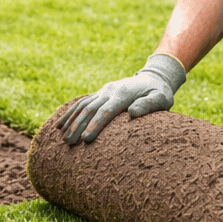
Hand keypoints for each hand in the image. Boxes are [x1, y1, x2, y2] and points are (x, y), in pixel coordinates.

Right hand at [59, 54, 186, 144]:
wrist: (153, 77)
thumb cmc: (160, 93)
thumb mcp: (162, 98)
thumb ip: (150, 104)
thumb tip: (133, 113)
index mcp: (124, 93)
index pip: (106, 110)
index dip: (96, 125)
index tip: (86, 140)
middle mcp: (110, 90)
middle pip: (90, 108)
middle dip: (78, 126)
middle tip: (69, 143)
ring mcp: (103, 91)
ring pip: (83, 105)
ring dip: (71, 121)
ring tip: (62, 138)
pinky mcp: (100, 93)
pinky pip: (82, 103)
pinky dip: (70, 114)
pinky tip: (60, 125)